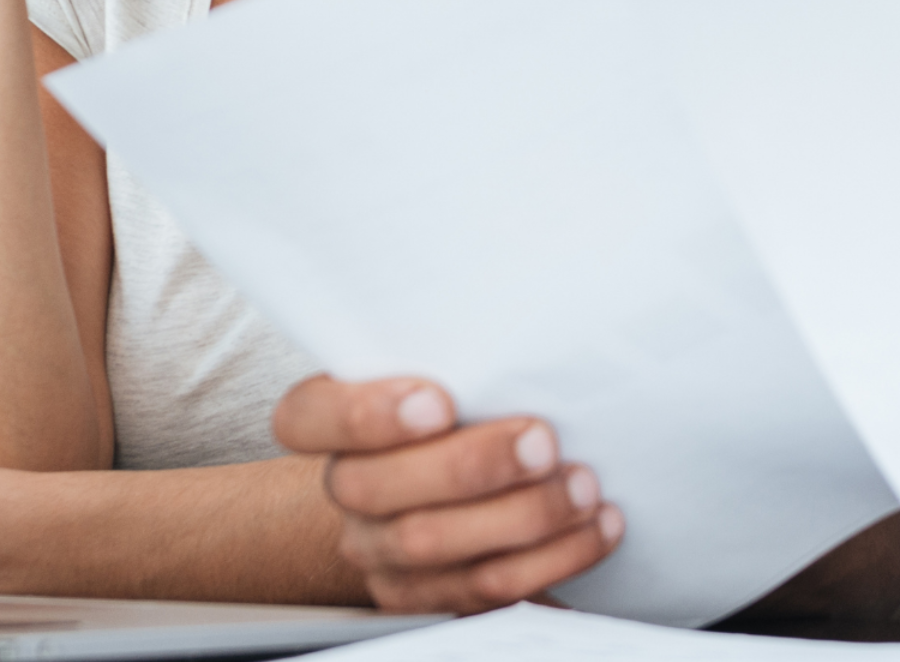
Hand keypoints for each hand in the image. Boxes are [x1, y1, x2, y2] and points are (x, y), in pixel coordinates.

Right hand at [272, 375, 622, 611]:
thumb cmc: (456, 398)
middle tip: (542, 440)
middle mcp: (346, 489)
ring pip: (433, 544)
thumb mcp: (443, 361)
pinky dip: (551, 558)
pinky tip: (594, 525)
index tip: (438, 401)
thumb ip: (456, 347)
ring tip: (582, 485)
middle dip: (471, 466)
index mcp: (328, 420)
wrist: (446, 479)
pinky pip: (483, 590)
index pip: (305, 419)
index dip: (364, 414)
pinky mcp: (425, 596)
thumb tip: (523, 303)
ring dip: (522, 515)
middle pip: (376, 489)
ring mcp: (380, 550)